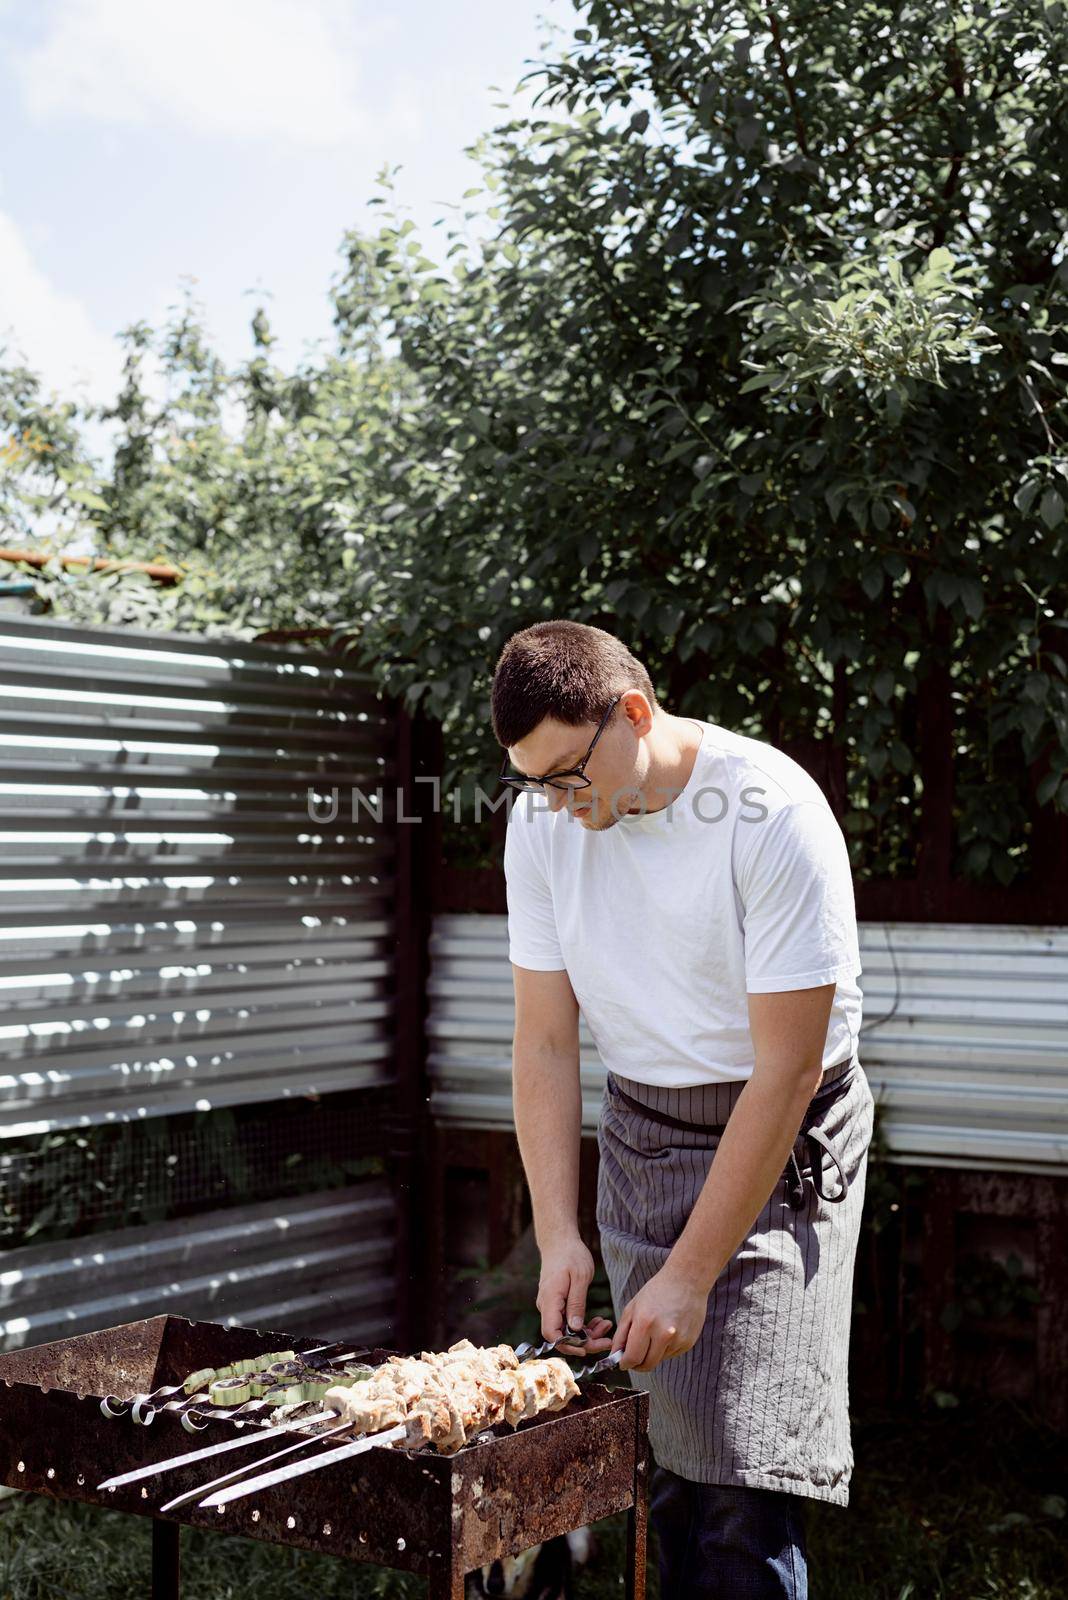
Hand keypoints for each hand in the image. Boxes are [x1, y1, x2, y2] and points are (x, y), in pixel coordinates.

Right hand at [536, 1237, 613, 1353]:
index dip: (567, 1345)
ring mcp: (551, 1306)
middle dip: (584, 1342)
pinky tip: (599, 1320)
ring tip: (606, 1325)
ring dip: (587, 1333)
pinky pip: (568, 1321)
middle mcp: (547, 1306)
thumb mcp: (580, 1277)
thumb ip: (576, 1304)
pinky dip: (583, 1324)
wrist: (559, 1241)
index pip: (551, 1333)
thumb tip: (575, 1328)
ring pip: (567, 1330)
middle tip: (606, 1340)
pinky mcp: (557, 1304)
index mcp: (550, 1300)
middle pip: (561, 1336)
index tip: (586, 1347)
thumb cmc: (570, 1254)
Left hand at [611, 1264, 708, 1372]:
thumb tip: (615, 1357)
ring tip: (653, 1333)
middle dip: (637, 1364)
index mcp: (645, 1323)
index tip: (623, 1362)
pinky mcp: (688, 1343)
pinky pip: (671, 1355)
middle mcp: (664, 1334)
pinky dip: (665, 1349)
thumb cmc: (656, 1292)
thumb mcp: (632, 1308)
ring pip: (658, 1360)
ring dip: (652, 1354)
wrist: (686, 1280)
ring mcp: (678, 1340)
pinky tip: (667, 1331)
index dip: (625, 1363)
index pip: (632, 1358)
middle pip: (646, 1365)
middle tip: (634, 1355)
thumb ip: (621, 1335)